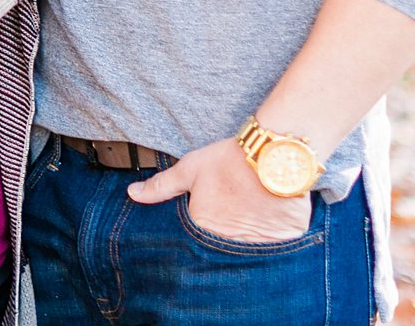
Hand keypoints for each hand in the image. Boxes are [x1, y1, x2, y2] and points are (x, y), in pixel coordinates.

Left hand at [126, 138, 312, 242]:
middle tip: (228, 223)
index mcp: (202, 230)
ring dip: (244, 248)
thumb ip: (161, 186)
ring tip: (248, 226)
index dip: (199, 235)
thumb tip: (132, 193)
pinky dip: (271, 248)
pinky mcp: (281, 246)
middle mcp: (226, 246)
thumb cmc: (230, 161)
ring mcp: (256, 248)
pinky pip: (274, 255)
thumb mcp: (190, 169)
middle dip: (219, 248)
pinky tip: (269, 232)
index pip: (194, 244)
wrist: (274, 156)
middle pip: (219, 254)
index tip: (205, 226)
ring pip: (246, 258)